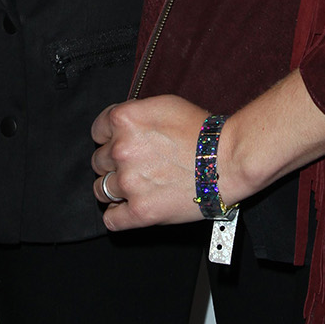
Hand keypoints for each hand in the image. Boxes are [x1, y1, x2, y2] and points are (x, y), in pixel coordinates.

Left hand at [91, 95, 205, 230]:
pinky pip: (112, 219)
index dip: (109, 137)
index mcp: (125, 120)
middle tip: (134, 164)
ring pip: (101, 189)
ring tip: (132, 186)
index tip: (118, 144)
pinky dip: (117, 215)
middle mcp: (122, 150)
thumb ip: (136, 114)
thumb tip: (121, 125)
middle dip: (113, 162)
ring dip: (113, 188)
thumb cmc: (202, 132)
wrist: (227, 160)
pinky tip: (126, 208)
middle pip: (98, 160)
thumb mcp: (164, 104)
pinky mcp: (140, 211)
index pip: (98, 131)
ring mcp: (129, 182)